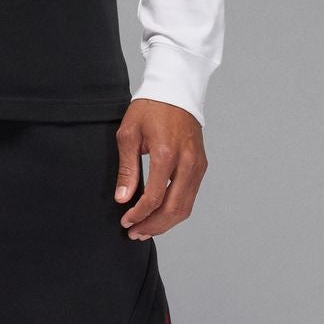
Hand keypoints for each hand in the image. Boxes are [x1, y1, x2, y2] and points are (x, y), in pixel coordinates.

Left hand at [113, 99, 206, 239]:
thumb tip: (122, 198)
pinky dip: (175, 210)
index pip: (154, 198)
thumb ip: (127, 168)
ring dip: (165, 223)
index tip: (125, 221)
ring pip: (185, 207)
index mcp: (167, 154)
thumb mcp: (129, 134)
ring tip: (145, 229)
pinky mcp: (201, 166)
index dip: (139, 214)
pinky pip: (190, 196)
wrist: (176, 90)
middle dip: (152, 225)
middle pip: (173, 209)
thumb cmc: (149, 108)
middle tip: (134, 233)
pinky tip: (160, 215)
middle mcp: (187, 163)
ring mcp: (198, 165)